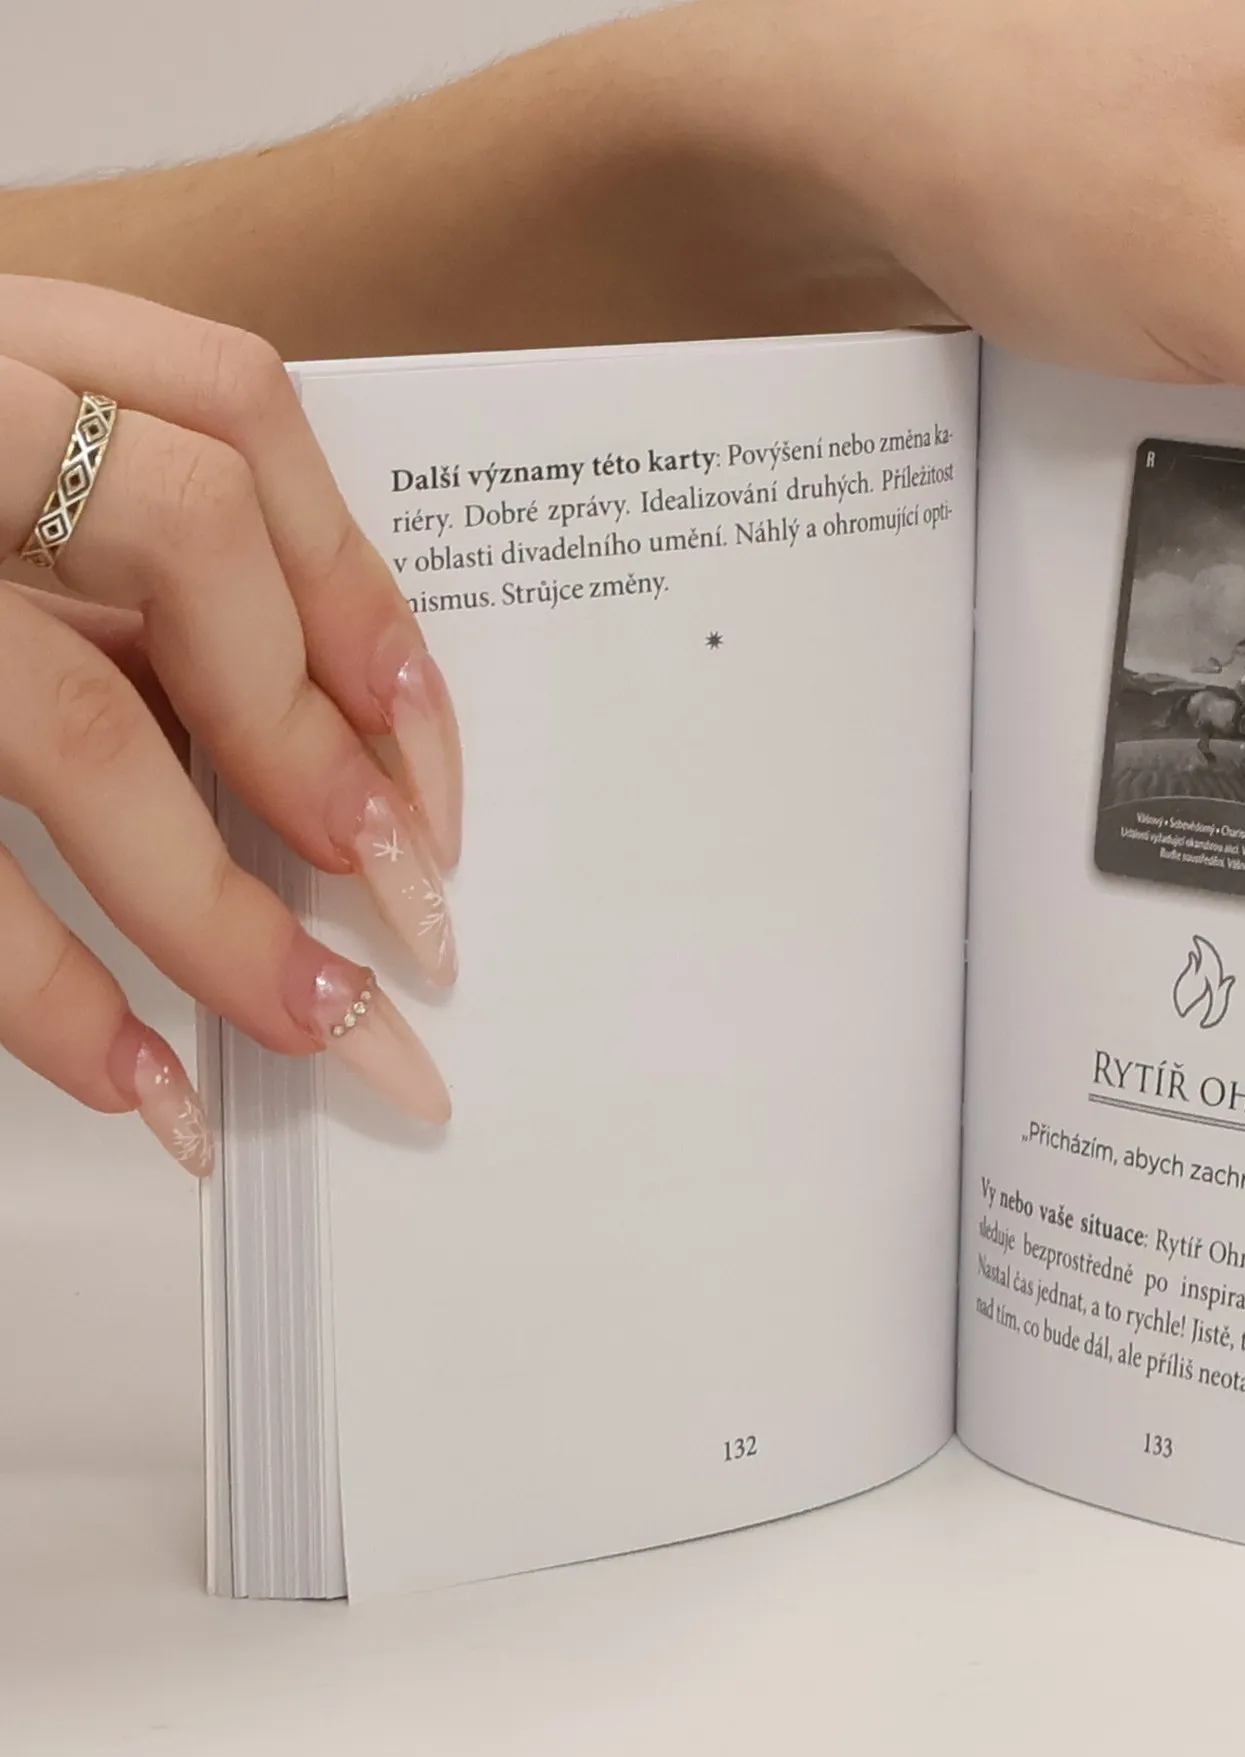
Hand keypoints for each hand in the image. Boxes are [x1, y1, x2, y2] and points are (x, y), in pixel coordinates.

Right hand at [0, 277, 456, 1174]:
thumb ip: (104, 560)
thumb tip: (336, 738)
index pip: (238, 415)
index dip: (359, 590)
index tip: (425, 748)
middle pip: (191, 552)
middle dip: (321, 757)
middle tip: (409, 916)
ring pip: (73, 730)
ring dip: (214, 905)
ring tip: (314, 1024)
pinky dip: (42, 989)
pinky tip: (131, 1075)